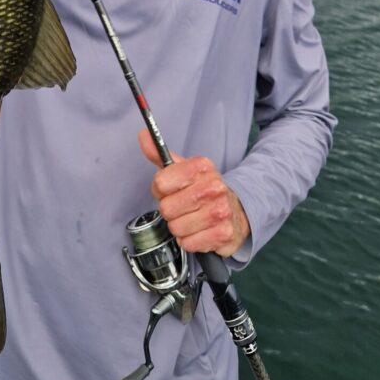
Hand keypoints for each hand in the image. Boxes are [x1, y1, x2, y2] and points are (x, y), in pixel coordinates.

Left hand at [138, 129, 249, 257]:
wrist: (236, 211)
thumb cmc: (203, 190)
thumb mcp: (183, 169)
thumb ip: (160, 154)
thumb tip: (143, 135)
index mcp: (202, 167)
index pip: (160, 183)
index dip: (161, 190)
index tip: (171, 189)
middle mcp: (214, 187)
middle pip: (166, 208)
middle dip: (171, 211)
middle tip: (183, 207)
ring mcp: (220, 211)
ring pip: (176, 228)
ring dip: (180, 227)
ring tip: (192, 219)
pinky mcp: (224, 234)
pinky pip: (188, 243)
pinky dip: (190, 241)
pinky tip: (200, 231)